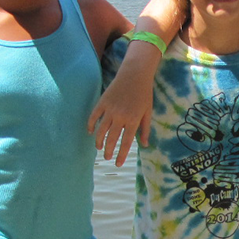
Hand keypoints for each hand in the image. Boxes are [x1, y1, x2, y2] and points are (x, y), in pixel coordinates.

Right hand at [88, 42, 157, 165]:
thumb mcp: (148, 112)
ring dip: (98, 141)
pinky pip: (94, 116)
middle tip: (107, 158)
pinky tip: (90, 132)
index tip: (117, 164)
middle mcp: (120, 116)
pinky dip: (90, 125)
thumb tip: (145, 145)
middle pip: (112, 139)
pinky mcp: (102, 102)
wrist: (134, 74)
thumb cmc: (144, 94)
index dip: (121, 155)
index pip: (126, 142)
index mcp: (133, 120)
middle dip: (108, 151)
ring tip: (98, 148)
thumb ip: (145, 129)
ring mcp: (110, 109)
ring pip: (101, 130)